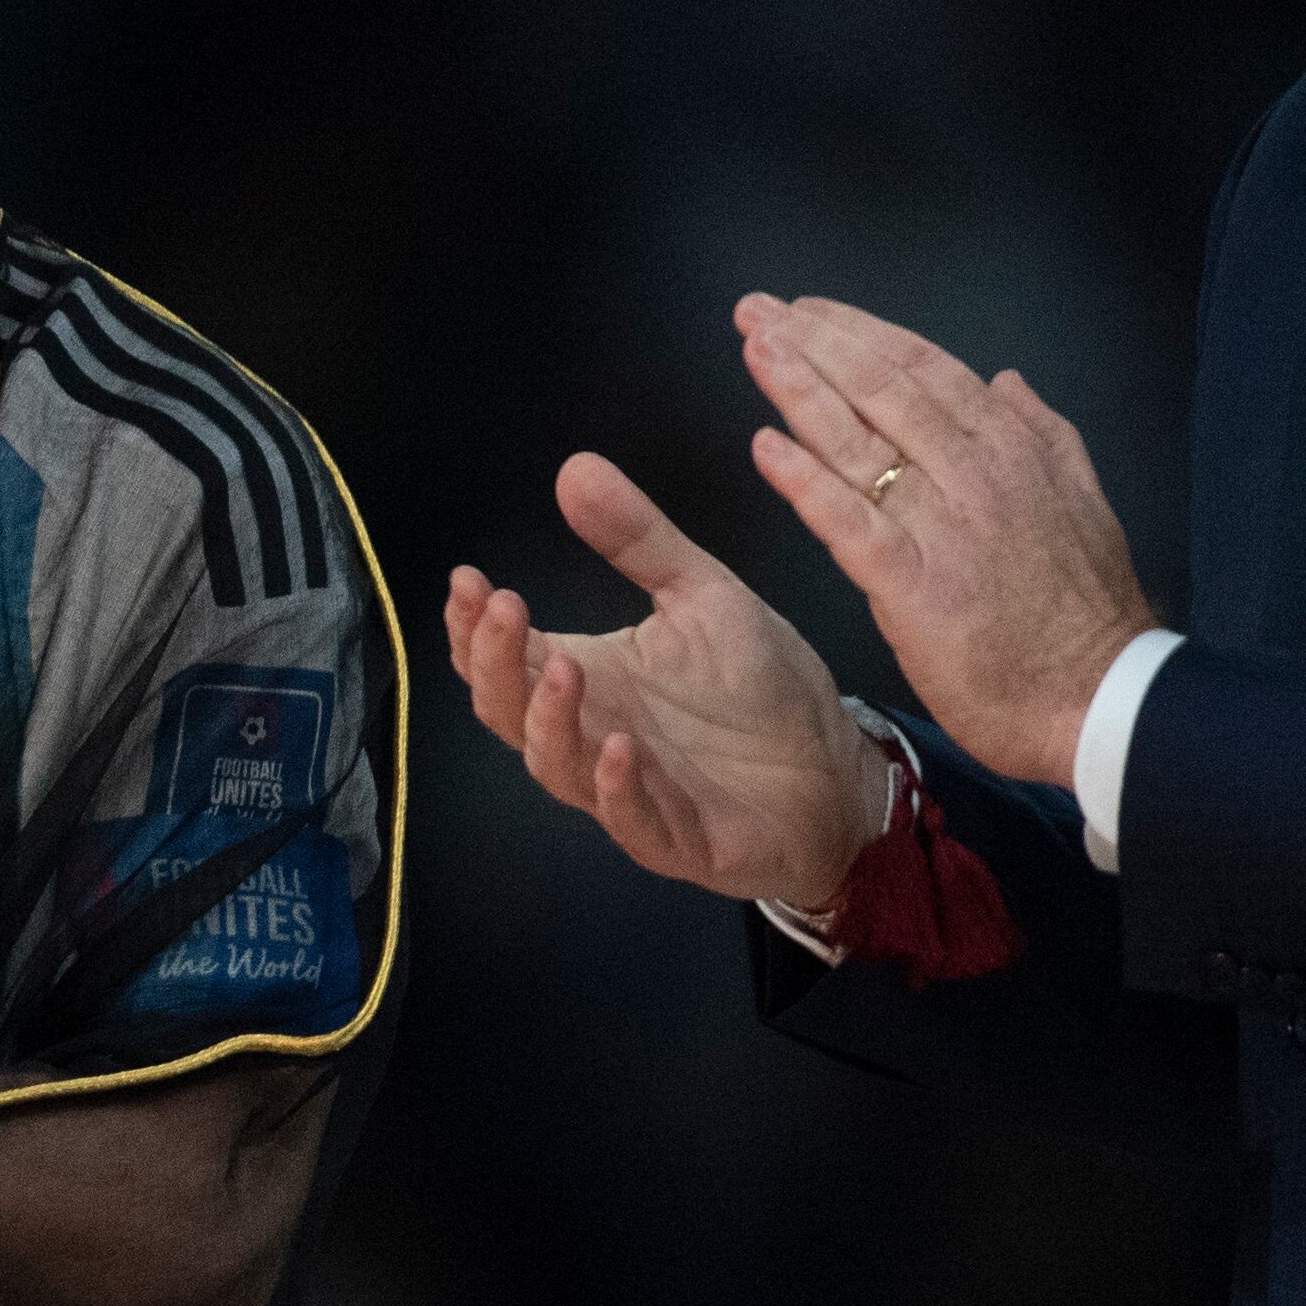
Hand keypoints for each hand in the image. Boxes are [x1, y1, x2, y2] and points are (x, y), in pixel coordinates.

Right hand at [447, 457, 894, 906]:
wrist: (837, 766)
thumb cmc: (761, 688)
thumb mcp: (701, 594)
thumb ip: (637, 540)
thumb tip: (574, 467)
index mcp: (588, 680)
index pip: (502, 658)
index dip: (472, 626)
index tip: (467, 579)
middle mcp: (591, 736)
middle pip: (507, 711)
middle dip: (493, 662)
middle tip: (502, 609)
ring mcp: (630, 792)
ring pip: (557, 767)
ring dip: (550, 719)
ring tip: (561, 667)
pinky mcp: (682, 838)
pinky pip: (634, 821)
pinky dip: (618, 788)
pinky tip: (620, 746)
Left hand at [733, 293, 1156, 787]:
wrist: (1102, 700)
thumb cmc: (1087, 613)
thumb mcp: (1082, 499)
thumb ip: (1042, 432)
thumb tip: (1007, 381)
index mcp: (1011, 448)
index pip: (923, 368)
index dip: (859, 333)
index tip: (809, 312)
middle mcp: (973, 473)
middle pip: (880, 389)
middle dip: (812, 343)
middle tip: (755, 310)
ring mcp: (942, 526)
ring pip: (858, 440)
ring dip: (798, 388)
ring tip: (754, 349)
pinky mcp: (913, 584)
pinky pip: (848, 522)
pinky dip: (804, 481)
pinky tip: (765, 447)